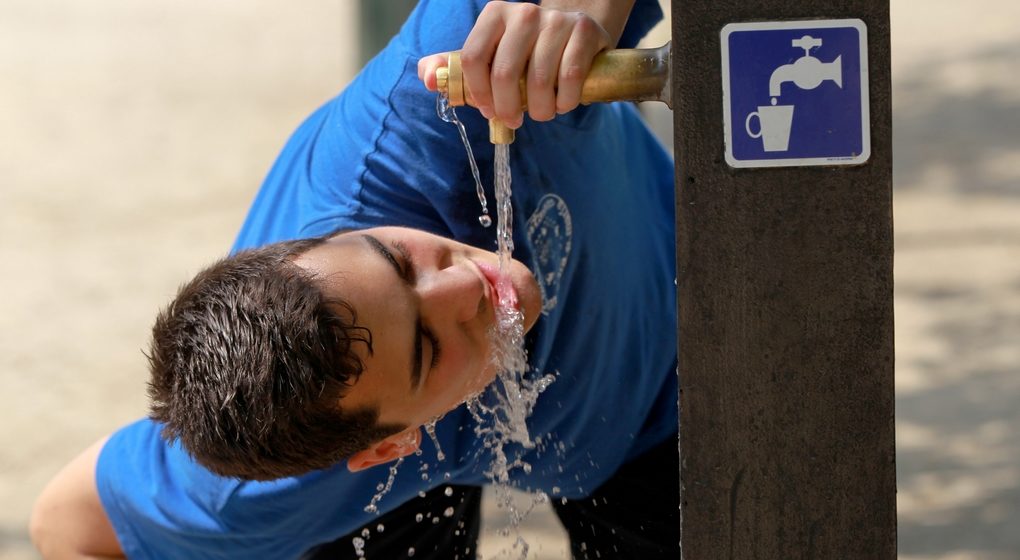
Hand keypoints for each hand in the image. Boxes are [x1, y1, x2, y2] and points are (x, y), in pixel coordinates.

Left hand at [417, 1, 614, 128]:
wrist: (574, 33)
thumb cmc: (526, 51)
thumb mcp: (491, 54)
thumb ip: (456, 66)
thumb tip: (425, 76)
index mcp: (494, 15)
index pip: (473, 58)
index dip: (478, 93)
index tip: (487, 110)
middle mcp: (524, 13)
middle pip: (504, 73)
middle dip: (507, 108)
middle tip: (513, 121)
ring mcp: (555, 20)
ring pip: (539, 79)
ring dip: (540, 110)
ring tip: (542, 114)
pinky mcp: (583, 31)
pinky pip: (569, 77)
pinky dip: (564, 101)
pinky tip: (562, 104)